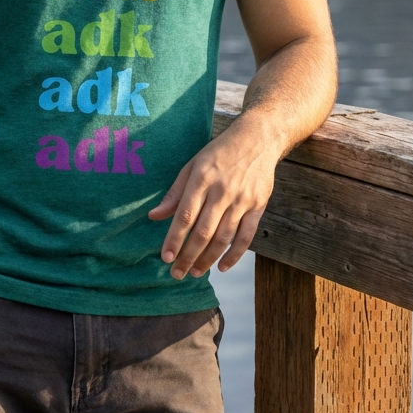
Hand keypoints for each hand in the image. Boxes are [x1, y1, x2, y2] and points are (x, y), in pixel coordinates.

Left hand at [148, 116, 276, 279]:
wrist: (257, 139)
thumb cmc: (219, 153)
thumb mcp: (192, 166)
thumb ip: (174, 193)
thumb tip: (154, 216)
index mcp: (201, 180)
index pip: (185, 216)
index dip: (174, 239)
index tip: (165, 257)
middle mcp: (221, 191)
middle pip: (203, 232)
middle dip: (188, 256)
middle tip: (177, 274)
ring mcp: (241, 200)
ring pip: (223, 238)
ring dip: (208, 259)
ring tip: (195, 272)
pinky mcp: (258, 206)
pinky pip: (246, 237)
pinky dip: (234, 255)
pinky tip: (222, 266)